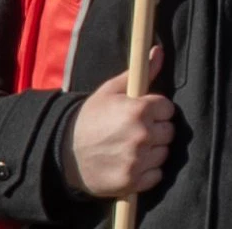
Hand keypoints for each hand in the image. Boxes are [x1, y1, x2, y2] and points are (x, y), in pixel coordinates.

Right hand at [61, 55, 171, 199]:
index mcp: (139, 110)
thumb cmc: (90, 119)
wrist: (62, 154)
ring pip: (163, 153)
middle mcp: (141, 135)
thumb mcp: (111, 91)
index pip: (168, 109)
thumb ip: (140, 72)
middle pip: (168, 131)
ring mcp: (137, 160)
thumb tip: (158, 51)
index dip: (155, 111)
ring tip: (130, 148)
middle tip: (133, 132)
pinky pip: (156, 175)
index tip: (140, 114)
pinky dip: (147, 172)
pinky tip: (130, 164)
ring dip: (151, 151)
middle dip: (155, 130)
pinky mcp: (132, 181)